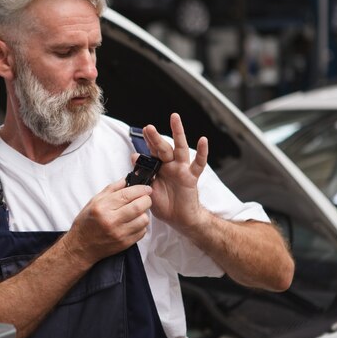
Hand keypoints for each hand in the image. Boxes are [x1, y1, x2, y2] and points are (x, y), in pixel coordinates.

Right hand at [64, 179, 151, 266]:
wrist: (81, 245)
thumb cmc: (86, 222)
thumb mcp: (94, 201)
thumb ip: (111, 189)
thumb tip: (126, 180)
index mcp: (102, 207)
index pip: (127, 194)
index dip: (141, 189)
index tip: (146, 188)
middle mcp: (111, 220)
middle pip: (139, 206)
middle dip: (146, 200)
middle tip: (145, 198)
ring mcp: (119, 233)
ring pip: (143, 220)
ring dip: (144, 213)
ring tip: (137, 212)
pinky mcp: (124, 243)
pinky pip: (142, 232)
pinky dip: (141, 226)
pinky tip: (133, 223)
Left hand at [141, 113, 209, 230]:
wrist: (179, 219)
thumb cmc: (164, 204)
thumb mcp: (148, 189)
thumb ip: (142, 173)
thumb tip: (133, 157)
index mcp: (158, 168)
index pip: (151, 152)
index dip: (147, 142)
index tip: (142, 131)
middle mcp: (170, 165)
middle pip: (162, 148)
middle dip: (155, 137)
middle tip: (148, 127)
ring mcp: (181, 169)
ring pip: (180, 148)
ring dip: (178, 133)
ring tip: (175, 118)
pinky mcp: (191, 177)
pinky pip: (198, 164)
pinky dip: (201, 152)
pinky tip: (203, 140)